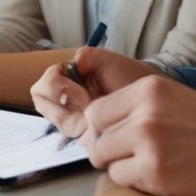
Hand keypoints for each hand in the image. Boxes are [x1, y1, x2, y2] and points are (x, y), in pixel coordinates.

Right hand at [30, 47, 157, 138]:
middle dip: (63, 109)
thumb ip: (87, 56)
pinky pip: (78, 139)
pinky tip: (105, 129)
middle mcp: (67, 99)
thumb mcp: (107, 60)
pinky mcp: (88, 135)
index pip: (43, 86)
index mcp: (67, 78)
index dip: (57, 89)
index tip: (84, 94)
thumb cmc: (128, 75)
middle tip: (89, 108)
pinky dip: (91, 135)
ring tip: (99, 118)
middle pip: (43, 105)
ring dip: (77, 122)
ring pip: (61, 124)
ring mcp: (76, 118)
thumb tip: (74, 62)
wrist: (152, 96)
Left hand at [80, 75, 195, 195]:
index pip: (96, 110)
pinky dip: (134, 180)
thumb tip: (94, 123)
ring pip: (103, 158)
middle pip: (96, 135)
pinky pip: (121, 179)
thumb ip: (132, 105)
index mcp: (146, 89)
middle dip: (107, 147)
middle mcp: (144, 113)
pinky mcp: (155, 172)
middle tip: (129, 152)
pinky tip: (158, 173)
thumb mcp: (169, 96)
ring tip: (146, 162)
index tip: (114, 135)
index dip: (101, 127)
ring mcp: (149, 143)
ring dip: (119, 164)